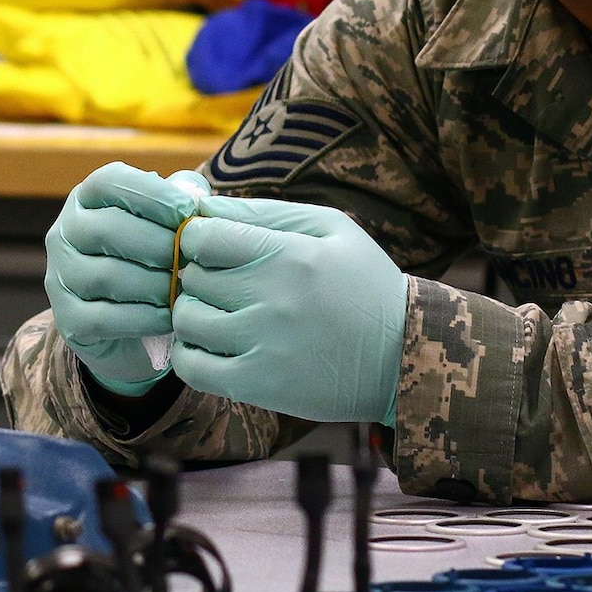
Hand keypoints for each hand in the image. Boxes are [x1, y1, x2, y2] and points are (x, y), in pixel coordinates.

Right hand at [44, 163, 206, 394]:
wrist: (125, 317)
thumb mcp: (166, 216)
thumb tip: (195, 197)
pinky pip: (104, 318)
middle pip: (108, 229)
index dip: (151, 194)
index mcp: (86, 198)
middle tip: (191, 259)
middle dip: (159, 245)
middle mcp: (64, 232)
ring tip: (183, 289)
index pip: (108, 182)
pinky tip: (169, 317)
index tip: (188, 212)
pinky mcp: (67, 318)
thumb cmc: (152, 254)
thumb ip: (182, 195)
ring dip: (155, 284)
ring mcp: (60, 276)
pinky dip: (143, 318)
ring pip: (106, 276)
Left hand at [171, 194, 406, 424]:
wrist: (403, 355)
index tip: (211, 247)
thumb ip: (265, 212)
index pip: (203, 238)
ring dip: (194, 312)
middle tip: (224, 282)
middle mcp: (273, 299)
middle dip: (200, 275)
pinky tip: (212, 344)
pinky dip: (190, 353)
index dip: (197, 239)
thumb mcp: (331, 228)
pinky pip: (193, 367)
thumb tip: (204, 205)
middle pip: (193, 278)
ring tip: (220, 312)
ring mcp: (263, 345)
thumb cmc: (364, 283)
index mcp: (290, 255)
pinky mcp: (259, 386)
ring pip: (187, 320)